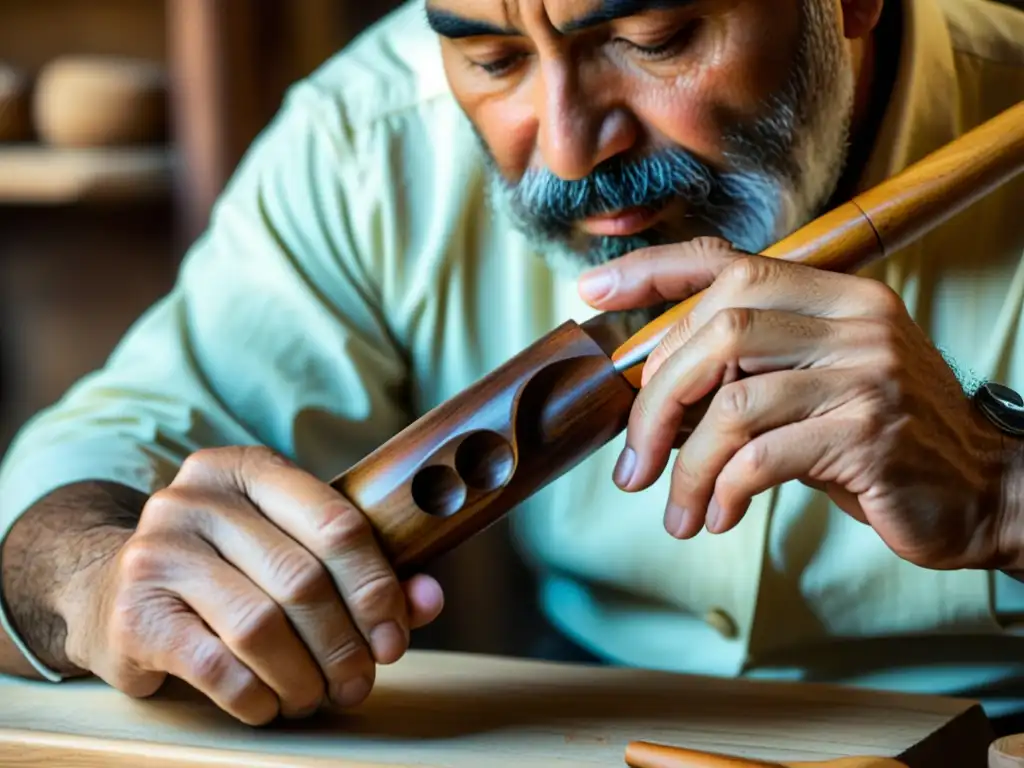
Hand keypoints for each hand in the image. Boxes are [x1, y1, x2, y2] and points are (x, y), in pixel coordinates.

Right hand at [61, 446, 443, 724]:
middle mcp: (197, 499)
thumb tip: (429, 600)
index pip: (336, 524)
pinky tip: (268, 703)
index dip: (376, 588)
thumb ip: (364, 570)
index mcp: (249, 469)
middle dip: (344, 644)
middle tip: (360, 681)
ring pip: (260, 626)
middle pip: (302, 580)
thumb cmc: (227, 568)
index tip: (394, 637)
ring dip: (303, 677)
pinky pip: (215, 666)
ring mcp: (157, 551)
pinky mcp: (131, 611)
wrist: (112, 588)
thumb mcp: (291, 549)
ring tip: (315, 696)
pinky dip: (256, 696)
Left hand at [578, 237, 1012, 571]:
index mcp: (834, 293)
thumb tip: (651, 383)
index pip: (729, 262)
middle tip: (635, 459)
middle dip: (656, 402)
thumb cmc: (875, 438)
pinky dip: (723, 490)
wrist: (980, 489)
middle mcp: (853, 319)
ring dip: (684, 465)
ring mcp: (866, 373)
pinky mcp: (870, 433)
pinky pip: (762, 457)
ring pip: (732, 404)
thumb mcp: (814, 382)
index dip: (652, 273)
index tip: (591, 290)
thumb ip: (749, 366)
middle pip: (717, 334)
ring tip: (673, 507)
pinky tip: (717, 515)